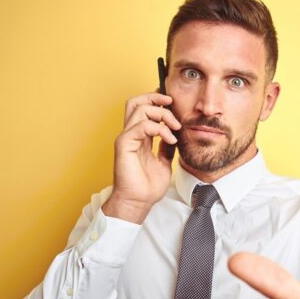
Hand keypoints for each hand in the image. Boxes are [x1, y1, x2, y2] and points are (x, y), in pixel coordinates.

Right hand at [102, 93, 181, 223]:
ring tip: (175, 127)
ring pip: (140, 109)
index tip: (172, 102)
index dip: (156, 100)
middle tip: (171, 102)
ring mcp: (126, 138)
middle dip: (155, 97)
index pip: (143, 109)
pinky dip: (159, 128)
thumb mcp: (164, 161)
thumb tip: (173, 135)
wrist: (139, 202)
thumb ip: (166, 146)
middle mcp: (131, 134)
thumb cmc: (148, 186)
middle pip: (136, 102)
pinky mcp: (124, 144)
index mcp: (139, 137)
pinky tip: (170, 139)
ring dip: (162, 114)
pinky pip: (142, 126)